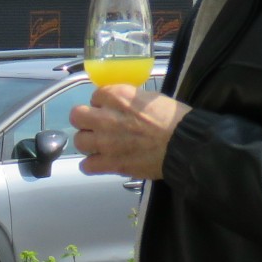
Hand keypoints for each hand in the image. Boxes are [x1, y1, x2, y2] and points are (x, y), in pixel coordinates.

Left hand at [67, 85, 190, 180]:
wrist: (184, 145)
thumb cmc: (174, 119)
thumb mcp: (150, 97)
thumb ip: (129, 99)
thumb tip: (120, 103)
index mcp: (118, 97)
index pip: (95, 95)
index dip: (102, 103)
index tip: (110, 109)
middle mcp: (106, 118)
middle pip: (77, 116)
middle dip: (86, 120)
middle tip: (97, 125)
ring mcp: (105, 142)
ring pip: (79, 141)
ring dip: (88, 142)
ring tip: (100, 145)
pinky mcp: (111, 163)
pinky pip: (86, 166)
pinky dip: (91, 165)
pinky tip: (100, 162)